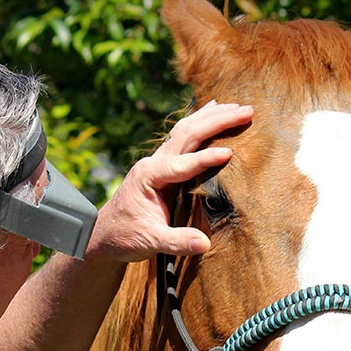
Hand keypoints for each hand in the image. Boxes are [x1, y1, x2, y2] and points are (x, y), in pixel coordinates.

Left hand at [86, 101, 253, 260]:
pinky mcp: (163, 164)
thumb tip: (205, 244)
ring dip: (212, 117)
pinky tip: (213, 109)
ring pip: (186, 130)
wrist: (103, 233)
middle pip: (187, 134)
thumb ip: (177, 242)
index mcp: (148, 176)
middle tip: (247, 112)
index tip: (230, 153)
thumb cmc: (124, 237)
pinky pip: (183, 137)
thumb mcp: (150, 242)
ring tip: (238, 106)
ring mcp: (157, 161)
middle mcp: (153, 163)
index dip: (206, 158)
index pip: (182, 164)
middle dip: (217, 122)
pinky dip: (201, 122)